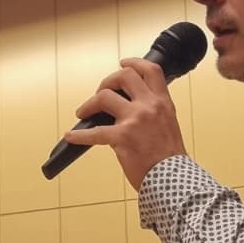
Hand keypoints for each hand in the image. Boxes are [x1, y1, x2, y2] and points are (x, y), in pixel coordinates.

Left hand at [65, 57, 187, 188]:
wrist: (172, 179)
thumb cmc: (169, 158)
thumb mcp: (168, 125)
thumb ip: (153, 111)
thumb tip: (128, 106)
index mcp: (163, 102)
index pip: (151, 70)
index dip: (134, 62)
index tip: (123, 62)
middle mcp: (149, 106)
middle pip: (124, 76)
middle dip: (107, 81)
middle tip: (100, 93)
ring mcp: (135, 120)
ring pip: (104, 97)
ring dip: (89, 104)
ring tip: (83, 113)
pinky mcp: (122, 137)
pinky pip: (93, 132)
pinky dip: (79, 135)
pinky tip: (71, 136)